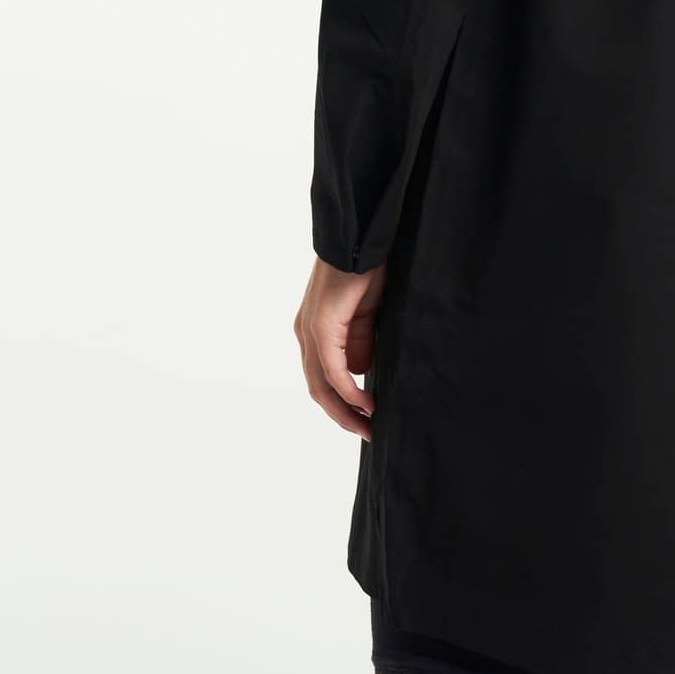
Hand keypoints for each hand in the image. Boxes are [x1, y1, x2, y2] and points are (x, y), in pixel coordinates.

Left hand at [294, 255, 386, 436]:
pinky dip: (349, 390)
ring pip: (321, 385)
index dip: (342, 404)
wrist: (360, 240)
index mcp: (315, 332)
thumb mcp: (365, 315)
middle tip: (367, 433)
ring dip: (344, 410)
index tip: (365, 420)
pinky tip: (366, 403)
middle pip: (318, 390)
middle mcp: (306, 335)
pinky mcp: (321, 327)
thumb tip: (360, 372)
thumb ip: (360, 342)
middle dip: (342, 416)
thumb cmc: (365, 270)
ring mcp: (310, 332)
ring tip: (368, 426)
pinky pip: (332, 370)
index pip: (323, 379)